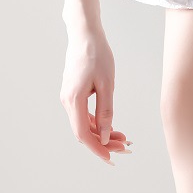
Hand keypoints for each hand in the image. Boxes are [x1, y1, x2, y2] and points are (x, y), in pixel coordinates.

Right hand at [59, 27, 131, 163]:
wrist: (85, 35)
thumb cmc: (97, 56)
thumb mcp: (107, 85)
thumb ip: (106, 112)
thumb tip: (104, 136)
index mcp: (74, 100)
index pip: (83, 134)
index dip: (97, 148)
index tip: (111, 158)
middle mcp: (67, 101)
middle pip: (83, 132)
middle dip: (103, 143)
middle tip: (124, 147)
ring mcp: (69, 98)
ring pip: (84, 124)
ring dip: (101, 134)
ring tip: (123, 138)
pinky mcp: (73, 94)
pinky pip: (84, 115)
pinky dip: (97, 123)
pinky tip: (111, 127)